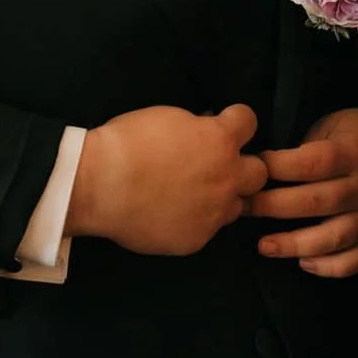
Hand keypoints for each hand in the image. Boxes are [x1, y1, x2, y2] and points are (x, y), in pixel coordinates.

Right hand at [68, 103, 267, 256]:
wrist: (98, 186)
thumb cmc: (127, 143)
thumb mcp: (168, 118)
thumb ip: (198, 127)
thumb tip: (209, 128)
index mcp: (220, 141)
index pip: (249, 122)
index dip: (236, 122)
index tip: (224, 124)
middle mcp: (227, 178)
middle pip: (259, 172)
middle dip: (242, 166)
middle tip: (217, 166)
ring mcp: (214, 212)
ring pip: (237, 205)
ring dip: (223, 197)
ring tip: (196, 195)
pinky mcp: (197, 239)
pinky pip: (208, 229)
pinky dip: (197, 220)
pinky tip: (173, 215)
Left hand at [250, 107, 357, 278]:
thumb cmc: (357, 134)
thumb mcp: (334, 124)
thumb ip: (307, 144)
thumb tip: (263, 165)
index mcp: (353, 152)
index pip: (312, 163)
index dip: (278, 167)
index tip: (253, 168)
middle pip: (314, 202)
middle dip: (272, 206)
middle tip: (242, 208)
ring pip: (332, 237)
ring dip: (294, 244)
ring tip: (264, 245)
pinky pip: (355, 260)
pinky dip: (329, 267)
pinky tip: (304, 263)